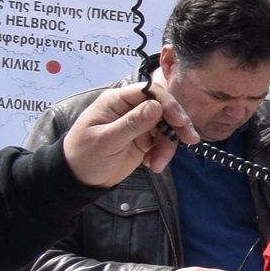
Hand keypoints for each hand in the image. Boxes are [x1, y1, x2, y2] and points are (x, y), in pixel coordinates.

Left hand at [61, 81, 192, 185]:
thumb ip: (132, 124)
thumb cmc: (84, 155)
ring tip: (158, 164)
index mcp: (117, 101)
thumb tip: (156, 106)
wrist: (79, 179)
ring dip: (168, 146)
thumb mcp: (106, 140)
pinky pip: (163, 142)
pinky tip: (153, 165)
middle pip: (164, 108)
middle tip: (189, 139)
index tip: (179, 121)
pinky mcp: (145, 140)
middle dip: (177, 124)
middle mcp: (130, 109)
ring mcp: (139, 124)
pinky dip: (163, 154)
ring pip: (167, 127)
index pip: (149, 92)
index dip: (167, 103)